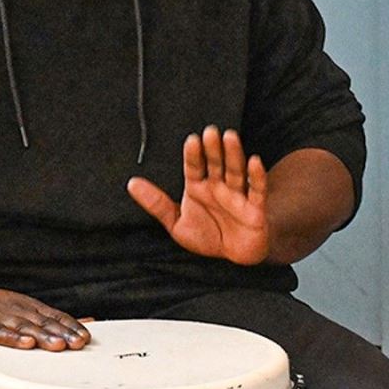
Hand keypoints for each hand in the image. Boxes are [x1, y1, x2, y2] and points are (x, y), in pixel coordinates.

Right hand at [0, 281, 90, 350]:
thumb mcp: (26, 310)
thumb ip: (53, 320)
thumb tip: (86, 323)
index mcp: (30, 309)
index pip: (55, 317)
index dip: (71, 327)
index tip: (86, 338)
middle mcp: (19, 312)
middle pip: (44, 324)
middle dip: (63, 334)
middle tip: (79, 343)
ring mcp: (0, 319)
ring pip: (25, 328)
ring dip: (43, 337)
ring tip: (58, 346)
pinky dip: (13, 338)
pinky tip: (25, 343)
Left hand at [127, 126, 270, 264]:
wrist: (234, 256)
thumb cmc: (206, 236)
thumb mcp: (176, 223)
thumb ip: (156, 204)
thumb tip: (131, 183)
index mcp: (198, 187)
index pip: (194, 167)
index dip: (193, 154)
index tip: (192, 140)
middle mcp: (218, 187)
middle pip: (215, 164)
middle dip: (213, 149)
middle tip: (210, 132)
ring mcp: (237, 195)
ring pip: (235, 171)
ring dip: (233, 154)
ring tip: (230, 137)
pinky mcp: (255, 208)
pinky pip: (257, 190)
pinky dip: (256, 176)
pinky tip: (255, 161)